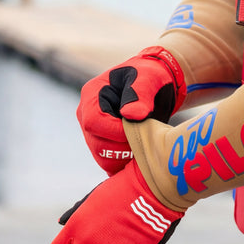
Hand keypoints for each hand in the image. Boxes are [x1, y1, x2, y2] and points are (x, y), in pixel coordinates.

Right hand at [76, 46, 185, 174]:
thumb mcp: (149, 78)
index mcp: (91, 94)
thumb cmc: (151, 78)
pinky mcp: (104, 146)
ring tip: (144, 142)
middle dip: (123, 146)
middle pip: (96, 144)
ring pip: (103, 159)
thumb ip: (140, 93)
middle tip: (144, 137)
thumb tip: (130, 114)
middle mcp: (86, 115)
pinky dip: (126, 164)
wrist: (157, 88)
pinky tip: (141, 152)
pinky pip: (110, 164)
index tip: (138, 127)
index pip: (94, 122)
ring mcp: (94, 132)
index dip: (116, 130)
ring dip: (126, 157)